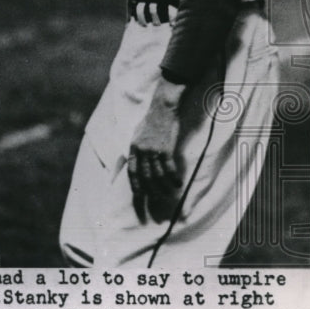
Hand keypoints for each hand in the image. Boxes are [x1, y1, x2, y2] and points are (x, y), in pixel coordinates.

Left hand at [127, 77, 186, 220]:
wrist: (162, 108)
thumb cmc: (151, 120)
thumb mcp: (137, 134)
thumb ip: (136, 149)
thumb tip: (134, 160)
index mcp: (133, 148)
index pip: (131, 171)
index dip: (135, 185)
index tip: (139, 196)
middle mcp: (141, 151)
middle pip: (144, 176)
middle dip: (150, 190)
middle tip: (157, 199)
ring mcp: (153, 150)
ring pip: (157, 175)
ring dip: (163, 187)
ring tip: (169, 194)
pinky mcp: (165, 148)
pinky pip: (169, 168)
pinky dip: (173, 178)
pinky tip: (178, 184)